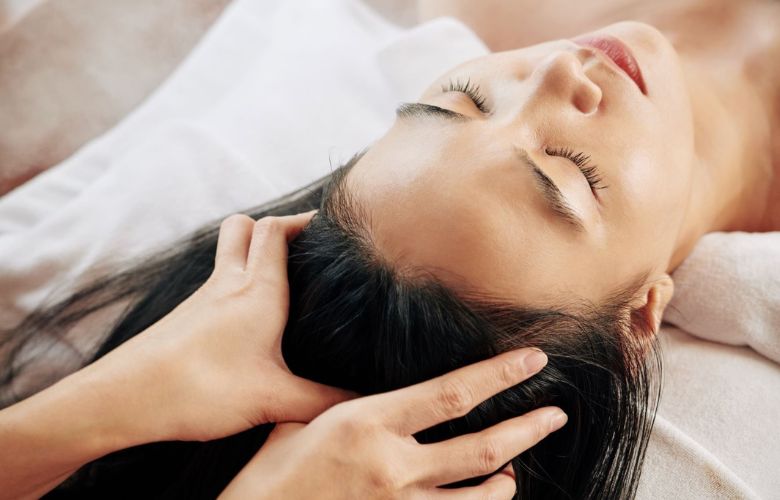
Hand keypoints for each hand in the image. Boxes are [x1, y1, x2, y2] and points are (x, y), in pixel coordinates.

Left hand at [89, 212, 353, 442]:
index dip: (304, 220)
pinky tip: (248, 321)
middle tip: (302, 247)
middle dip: (274, 226)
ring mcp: (202, 299)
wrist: (124, 398)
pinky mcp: (186, 318)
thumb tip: (360, 403)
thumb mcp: (273, 400)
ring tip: (283, 282)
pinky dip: (234, 285)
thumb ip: (322, 401)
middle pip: (245, 226)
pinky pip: (215, 284)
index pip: (276, 230)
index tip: (331, 227)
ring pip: (228, 254)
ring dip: (252, 253)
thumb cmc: (199, 389)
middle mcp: (228, 284)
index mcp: (257, 291)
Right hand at [220, 348, 566, 499]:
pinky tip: (490, 496)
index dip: (498, 375)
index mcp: (369, 423)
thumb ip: (352, 407)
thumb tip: (387, 400)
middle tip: (556, 415)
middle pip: (479, 448)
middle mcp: (392, 465)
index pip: (451, 394)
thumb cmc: (270, 468)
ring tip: (520, 466)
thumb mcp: (306, 420)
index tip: (534, 360)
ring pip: (474, 493)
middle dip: (525, 429)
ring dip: (505, 479)